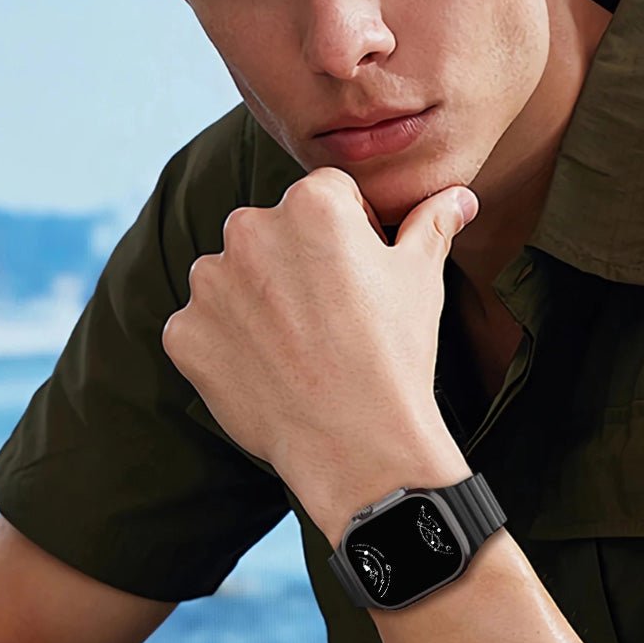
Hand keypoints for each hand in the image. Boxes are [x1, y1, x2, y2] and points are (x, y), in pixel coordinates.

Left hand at [160, 167, 478, 513]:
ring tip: (297, 350)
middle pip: (270, 234)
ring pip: (231, 279)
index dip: (347, 240)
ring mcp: (209, 284)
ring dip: (253, 303)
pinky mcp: (184, 333)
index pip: (325, 198)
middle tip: (328, 321)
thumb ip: (430, 224)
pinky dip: (226, 345)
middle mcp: (249, 229)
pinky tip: (266, 372)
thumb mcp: (422, 280)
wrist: (357, 445)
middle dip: (292, 266)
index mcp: (312, 204)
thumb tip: (459, 196)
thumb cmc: (395, 357)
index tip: (357, 284)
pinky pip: (203, 328)